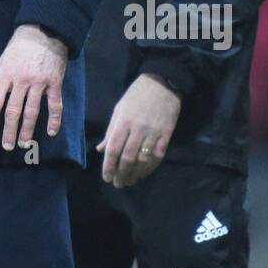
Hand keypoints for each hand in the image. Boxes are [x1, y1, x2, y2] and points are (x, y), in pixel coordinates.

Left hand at [0, 24, 68, 150]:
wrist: (45, 30)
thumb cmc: (21, 46)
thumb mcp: (5, 60)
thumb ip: (3, 80)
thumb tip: (0, 102)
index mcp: (5, 74)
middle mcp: (21, 79)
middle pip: (13, 111)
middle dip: (9, 131)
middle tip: (8, 146)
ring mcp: (39, 82)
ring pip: (32, 112)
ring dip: (27, 130)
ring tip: (24, 144)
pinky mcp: (55, 82)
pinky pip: (55, 105)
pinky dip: (54, 121)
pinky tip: (51, 132)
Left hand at [97, 73, 180, 188]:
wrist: (162, 84)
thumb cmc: (136, 95)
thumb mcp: (119, 109)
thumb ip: (111, 130)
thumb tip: (101, 149)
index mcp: (123, 121)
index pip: (113, 149)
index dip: (108, 166)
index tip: (106, 177)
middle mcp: (137, 129)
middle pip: (127, 158)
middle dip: (121, 174)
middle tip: (117, 184)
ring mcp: (153, 133)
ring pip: (142, 160)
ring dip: (135, 174)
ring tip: (129, 181)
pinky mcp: (166, 136)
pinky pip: (157, 157)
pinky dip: (149, 168)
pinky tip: (143, 174)